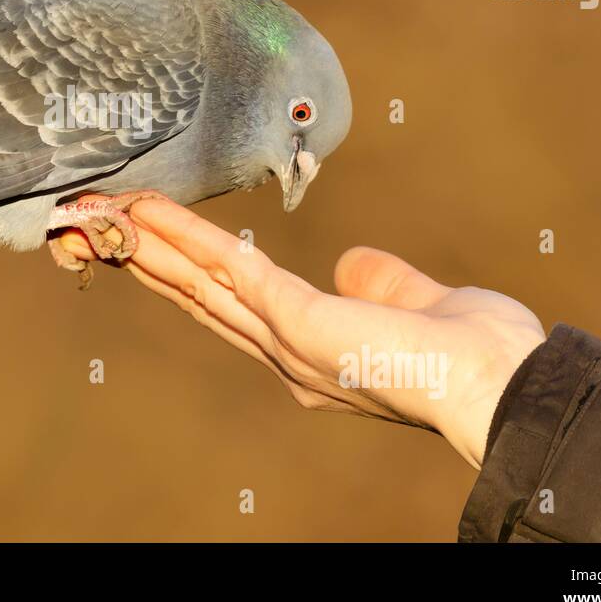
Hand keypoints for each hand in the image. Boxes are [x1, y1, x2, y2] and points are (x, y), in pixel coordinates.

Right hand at [56, 197, 545, 467]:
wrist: (499, 385)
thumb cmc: (473, 356)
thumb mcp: (413, 303)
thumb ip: (379, 283)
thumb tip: (353, 262)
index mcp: (310, 352)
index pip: (235, 305)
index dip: (192, 273)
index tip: (154, 242)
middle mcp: (286, 355)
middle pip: (201, 298)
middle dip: (150, 261)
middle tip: (101, 229)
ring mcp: (287, 341)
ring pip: (203, 283)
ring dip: (151, 247)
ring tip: (107, 215)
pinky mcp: (298, 321)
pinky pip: (233, 271)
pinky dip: (190, 240)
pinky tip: (154, 216)